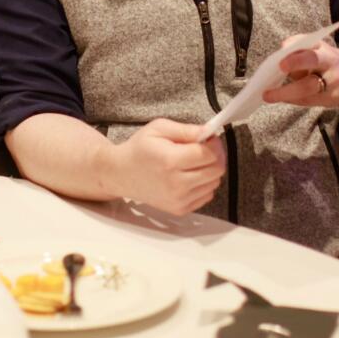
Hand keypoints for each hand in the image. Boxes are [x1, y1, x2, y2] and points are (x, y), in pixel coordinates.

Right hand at [105, 119, 225, 215]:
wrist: (122, 174)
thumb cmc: (139, 149)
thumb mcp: (159, 128)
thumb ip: (185, 130)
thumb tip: (208, 132)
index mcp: (171, 161)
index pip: (210, 154)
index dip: (214, 143)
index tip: (209, 138)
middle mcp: (176, 183)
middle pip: (217, 170)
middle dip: (216, 156)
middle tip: (204, 148)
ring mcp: (178, 199)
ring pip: (214, 183)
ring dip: (209, 170)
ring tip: (193, 162)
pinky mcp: (179, 209)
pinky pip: (207, 196)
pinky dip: (203, 184)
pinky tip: (189, 175)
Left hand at [262, 38, 338, 110]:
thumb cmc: (322, 59)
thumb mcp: (314, 47)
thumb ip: (298, 45)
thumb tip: (282, 49)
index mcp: (325, 52)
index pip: (311, 54)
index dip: (296, 59)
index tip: (280, 62)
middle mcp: (330, 67)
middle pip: (312, 72)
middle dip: (293, 71)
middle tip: (274, 77)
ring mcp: (332, 85)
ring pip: (307, 90)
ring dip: (285, 93)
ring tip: (267, 95)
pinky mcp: (330, 99)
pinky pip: (307, 100)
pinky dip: (290, 99)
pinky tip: (280, 97)